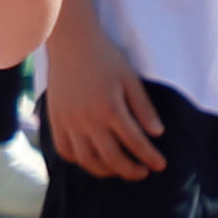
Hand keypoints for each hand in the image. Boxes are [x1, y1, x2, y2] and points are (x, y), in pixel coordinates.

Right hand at [38, 3, 164, 177]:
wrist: (71, 44)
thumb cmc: (105, 58)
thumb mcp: (130, 79)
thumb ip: (143, 108)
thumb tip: (157, 133)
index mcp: (110, 108)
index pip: (135, 142)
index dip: (150, 157)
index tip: (161, 166)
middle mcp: (88, 120)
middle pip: (111, 158)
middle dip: (130, 171)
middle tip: (143, 172)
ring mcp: (69, 122)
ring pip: (87, 160)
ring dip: (106, 171)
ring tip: (119, 169)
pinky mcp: (56, 121)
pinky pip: (65, 150)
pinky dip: (79, 161)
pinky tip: (92, 159)